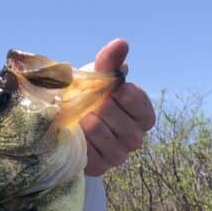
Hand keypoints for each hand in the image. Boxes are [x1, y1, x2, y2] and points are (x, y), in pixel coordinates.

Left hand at [81, 39, 155, 176]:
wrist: (68, 126)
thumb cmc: (89, 99)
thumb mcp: (99, 79)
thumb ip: (111, 62)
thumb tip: (121, 43)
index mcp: (142, 116)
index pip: (139, 104)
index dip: (125, 95)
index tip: (113, 89)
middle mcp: (135, 138)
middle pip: (118, 118)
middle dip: (98, 105)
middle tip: (86, 102)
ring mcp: (119, 155)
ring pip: (101, 133)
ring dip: (85, 121)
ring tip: (78, 116)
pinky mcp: (101, 167)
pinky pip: (90, 151)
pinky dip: (79, 139)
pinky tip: (76, 133)